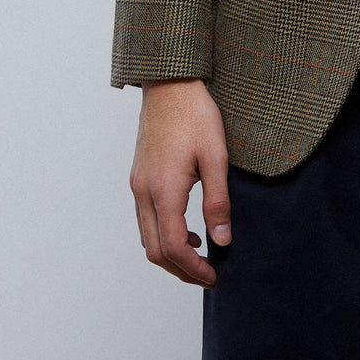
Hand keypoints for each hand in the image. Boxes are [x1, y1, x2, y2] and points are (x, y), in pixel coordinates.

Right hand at [130, 78, 230, 286]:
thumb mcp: (216, 156)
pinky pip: (145, 219)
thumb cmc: (195, 115)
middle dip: (181, 271)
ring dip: (171, 255)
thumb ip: (218, 201)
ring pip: (147, 238)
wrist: (169, 84)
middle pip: (155, 251)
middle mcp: (144, 192)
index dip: (193, 269)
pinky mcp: (138, 177)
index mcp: (164, 190)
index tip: (214, 275)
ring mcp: (137, 185)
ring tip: (200, 255)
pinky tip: (187, 228)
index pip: (174, 247)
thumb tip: (222, 239)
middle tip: (207, 275)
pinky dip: (163, 235)